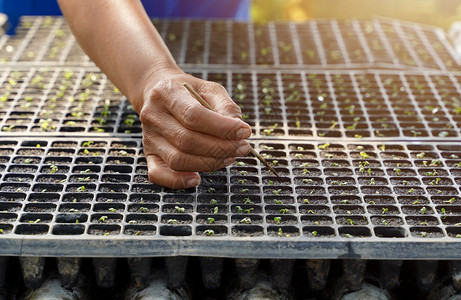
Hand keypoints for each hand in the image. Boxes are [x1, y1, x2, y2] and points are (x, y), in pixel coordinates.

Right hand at [138, 68, 250, 188]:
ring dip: (209, 163)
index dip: (222, 127)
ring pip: (178, 160)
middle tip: (242, 147)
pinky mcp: (149, 155)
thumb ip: (226, 106)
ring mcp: (149, 137)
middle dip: (220, 148)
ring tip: (229, 157)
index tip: (244, 132)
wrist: (158, 92)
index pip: (193, 115)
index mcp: (167, 93)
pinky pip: (158, 175)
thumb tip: (238, 130)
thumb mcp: (209, 89)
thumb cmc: (188, 92)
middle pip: (187, 140)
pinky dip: (178, 181)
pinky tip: (197, 179)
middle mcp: (153, 116)